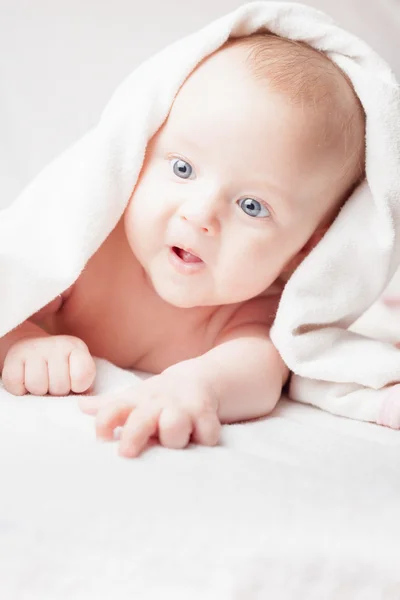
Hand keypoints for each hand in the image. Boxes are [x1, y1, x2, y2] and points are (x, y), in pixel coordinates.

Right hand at [2, 334, 95, 395]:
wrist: (34, 349)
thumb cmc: (61, 368)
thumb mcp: (78, 371)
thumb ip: (84, 384)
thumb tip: (81, 402)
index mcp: (76, 347)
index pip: (82, 376)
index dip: (77, 387)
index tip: (73, 383)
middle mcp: (56, 344)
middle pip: (59, 386)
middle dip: (57, 391)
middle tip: (53, 383)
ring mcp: (34, 349)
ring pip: (37, 386)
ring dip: (38, 391)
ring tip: (41, 382)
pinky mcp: (14, 357)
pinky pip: (16, 385)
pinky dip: (19, 390)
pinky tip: (25, 380)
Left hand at [78, 362, 220, 457]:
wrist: (200, 380)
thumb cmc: (160, 399)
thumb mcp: (134, 399)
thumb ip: (109, 407)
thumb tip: (79, 406)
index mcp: (138, 402)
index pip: (114, 408)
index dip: (104, 421)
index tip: (100, 437)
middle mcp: (158, 404)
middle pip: (142, 419)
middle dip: (134, 435)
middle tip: (126, 452)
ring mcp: (183, 409)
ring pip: (174, 426)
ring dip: (173, 438)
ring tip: (174, 444)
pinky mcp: (207, 414)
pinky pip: (207, 434)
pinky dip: (205, 440)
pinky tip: (202, 440)